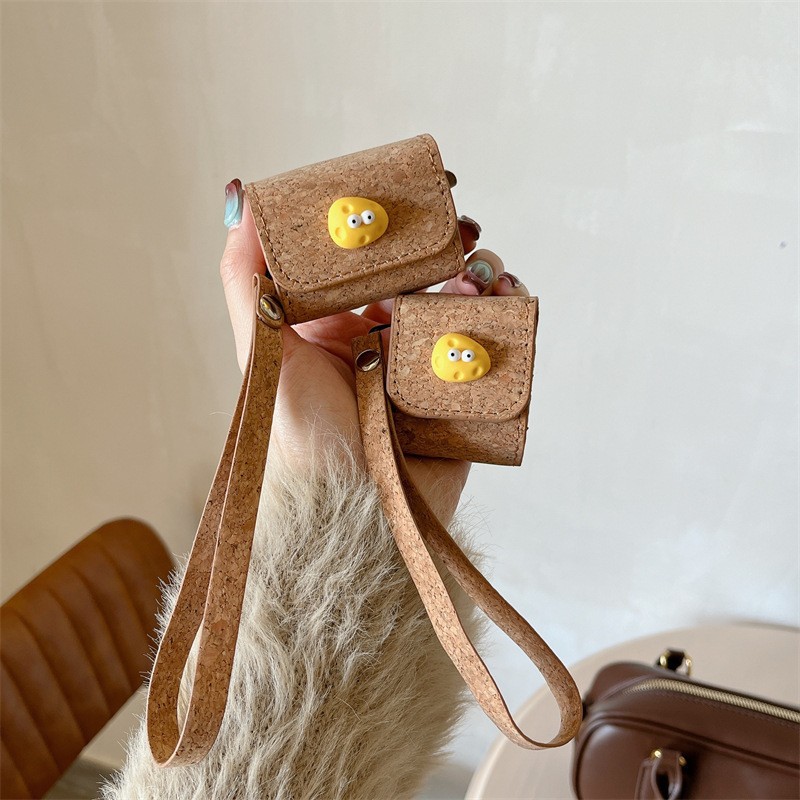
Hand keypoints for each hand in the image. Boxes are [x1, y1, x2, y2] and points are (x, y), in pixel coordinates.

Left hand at [220, 181, 528, 522]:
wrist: (358, 515)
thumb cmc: (304, 440)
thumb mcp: (266, 355)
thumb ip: (250, 283)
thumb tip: (244, 203)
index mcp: (337, 322)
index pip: (369, 257)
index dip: (394, 221)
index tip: (415, 188)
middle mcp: (383, 338)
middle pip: (425, 272)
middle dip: (448, 242)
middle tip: (463, 226)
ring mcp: (428, 363)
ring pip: (465, 300)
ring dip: (481, 273)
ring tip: (481, 272)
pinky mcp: (465, 390)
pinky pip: (494, 342)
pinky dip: (507, 311)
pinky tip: (505, 296)